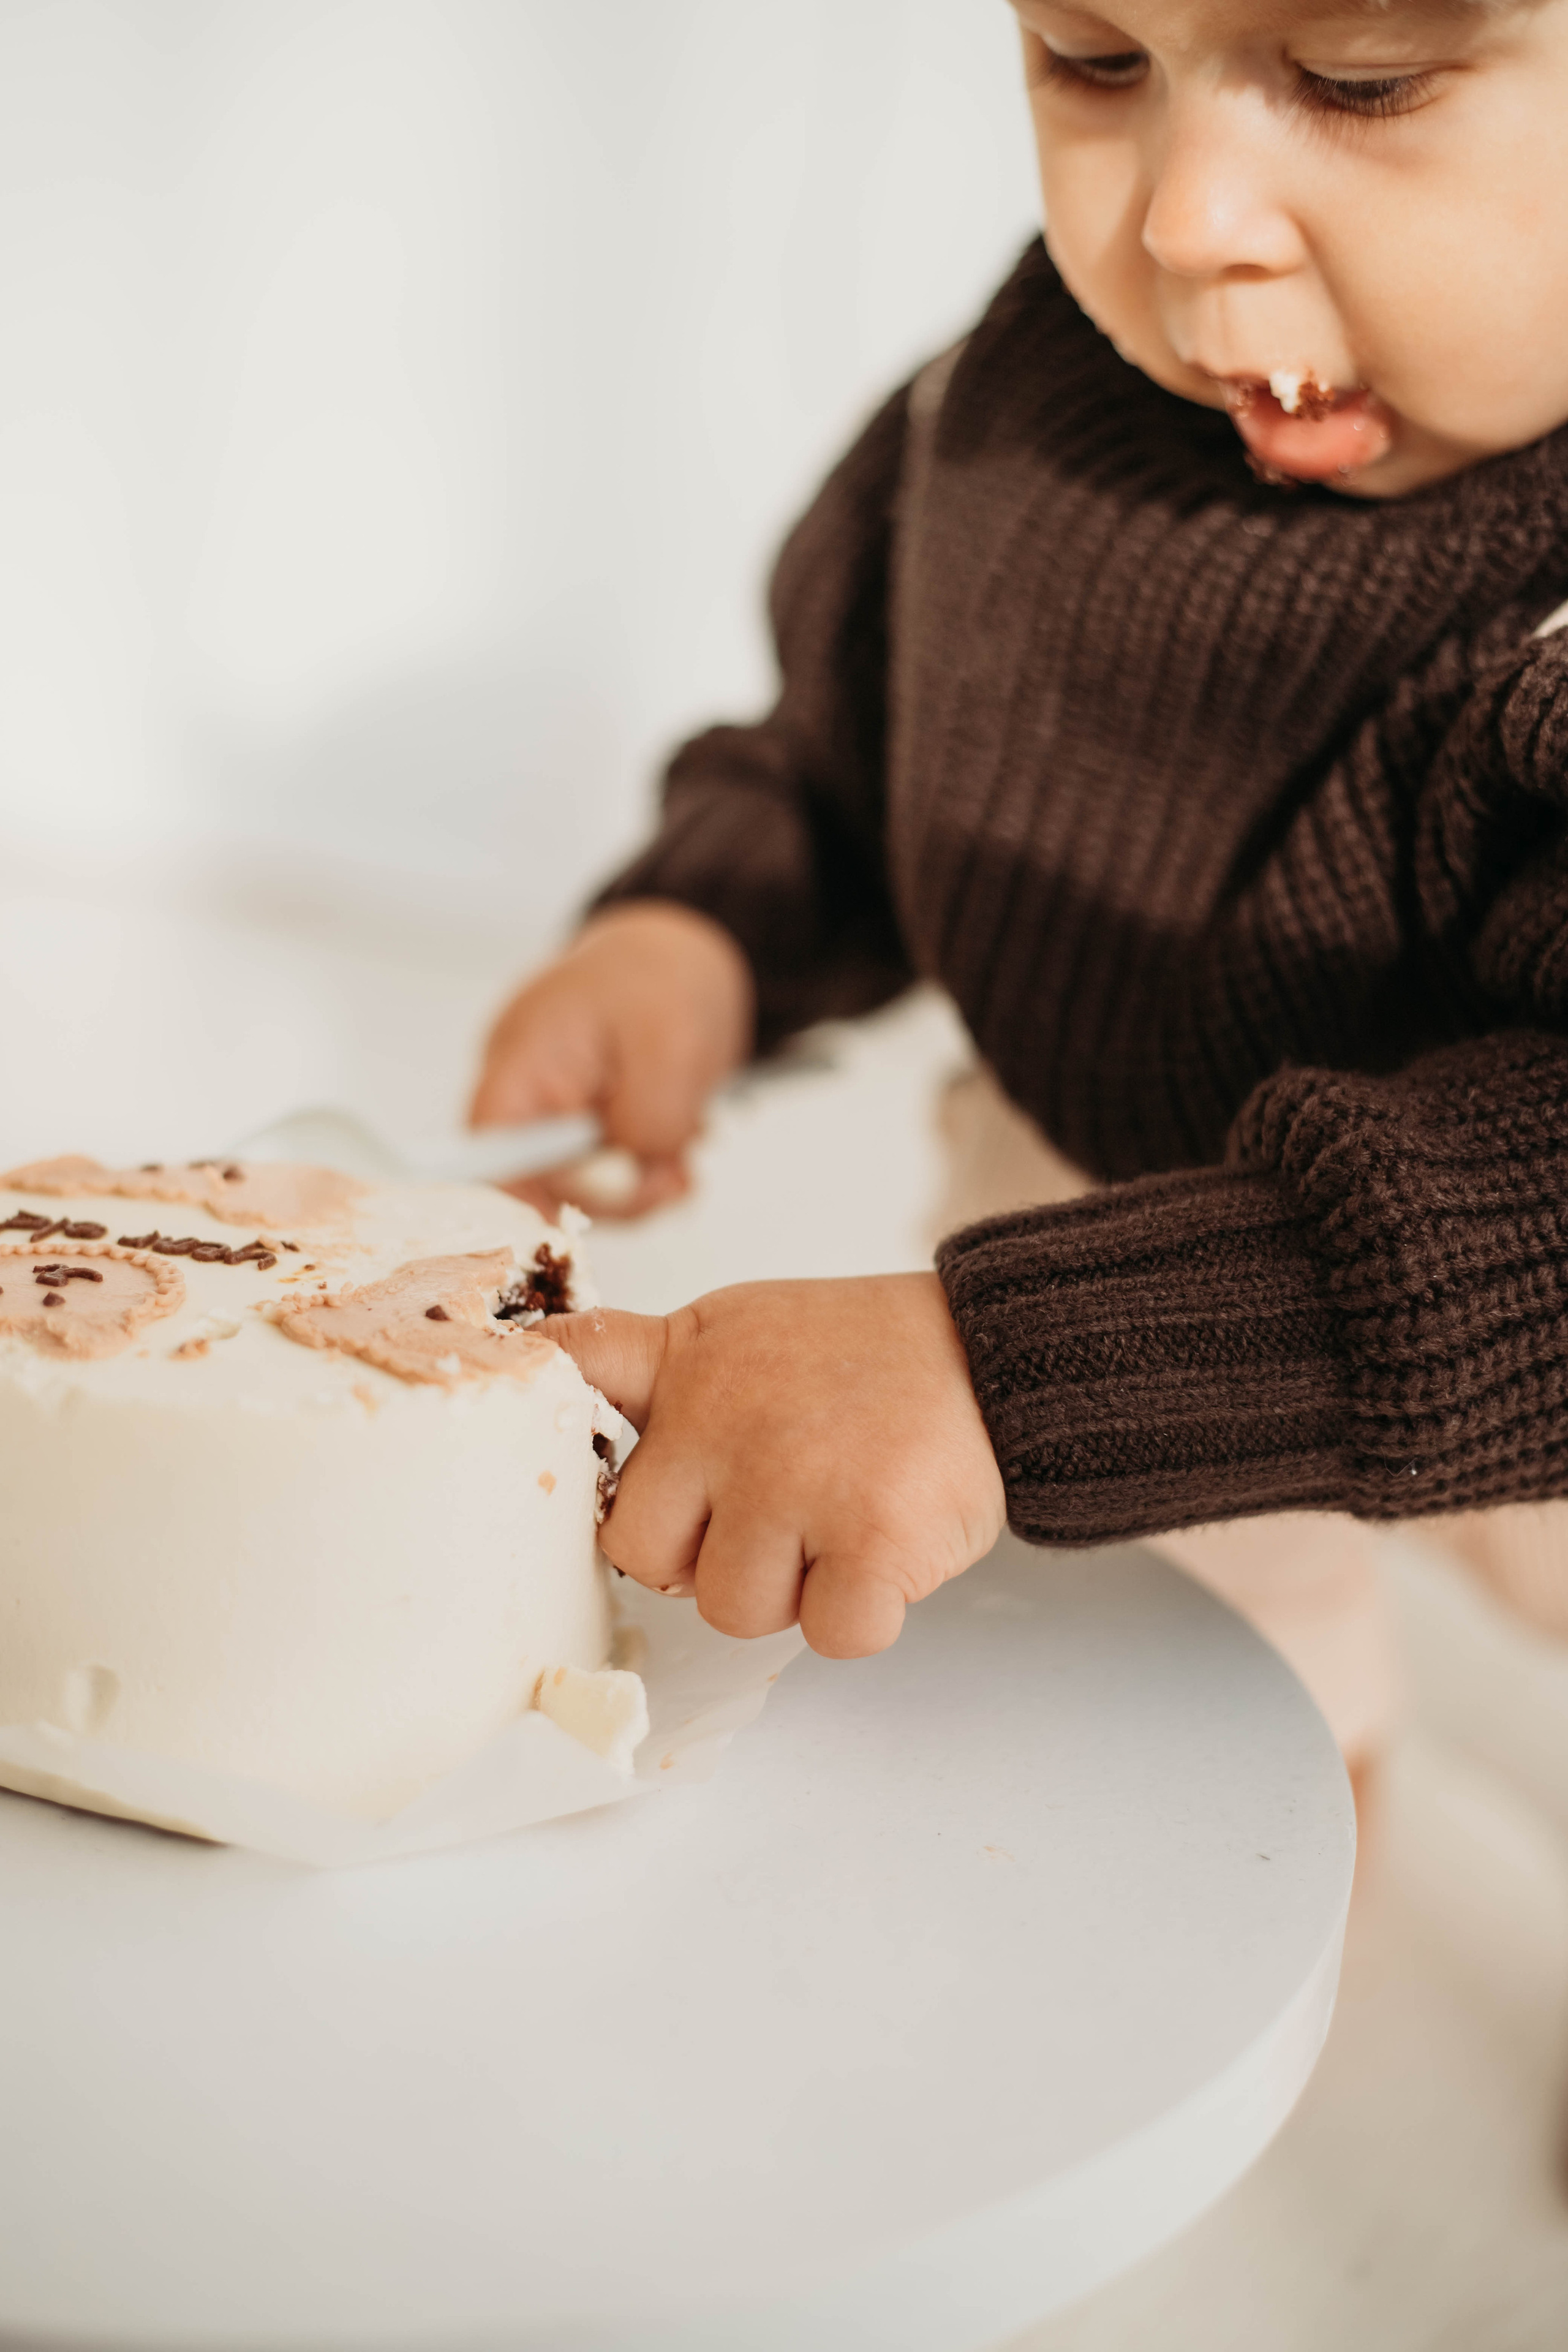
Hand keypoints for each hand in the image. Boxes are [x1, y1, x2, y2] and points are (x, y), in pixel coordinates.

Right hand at [470, 902, 753, 1216]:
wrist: (688, 948)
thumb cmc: (666, 974)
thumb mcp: (673, 1043)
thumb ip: (649, 1117)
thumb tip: (635, 1172)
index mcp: (523, 1058)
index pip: (488, 1151)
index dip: (516, 1203)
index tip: (568, 1234)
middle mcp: (524, 1088)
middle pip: (535, 1181)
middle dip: (609, 1195)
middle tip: (670, 1182)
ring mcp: (552, 1107)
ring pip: (576, 1184)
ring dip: (636, 1182)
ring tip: (683, 1153)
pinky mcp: (581, 1119)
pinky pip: (600, 1169)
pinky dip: (643, 1168)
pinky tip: (677, 1145)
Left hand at [546, 1274, 1006, 1656]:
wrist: (986, 1350)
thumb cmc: (854, 1354)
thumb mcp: (731, 1329)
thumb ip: (643, 1364)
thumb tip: (541, 1370)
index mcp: (685, 1370)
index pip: (572, 1376)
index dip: (561, 1438)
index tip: (563, 1471)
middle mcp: (728, 1426)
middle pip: (647, 1558)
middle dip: (701, 1557)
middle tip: (770, 1514)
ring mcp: (799, 1484)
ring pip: (736, 1612)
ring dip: (788, 1591)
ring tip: (833, 1520)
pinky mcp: (873, 1539)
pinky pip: (830, 1635)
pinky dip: (858, 1614)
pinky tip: (879, 1549)